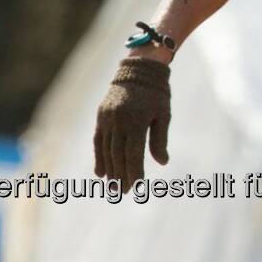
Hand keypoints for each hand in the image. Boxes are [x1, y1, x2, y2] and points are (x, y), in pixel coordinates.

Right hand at [94, 57, 170, 190]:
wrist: (139, 68)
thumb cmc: (157, 93)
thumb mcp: (163, 115)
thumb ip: (159, 140)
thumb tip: (162, 163)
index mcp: (136, 121)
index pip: (133, 153)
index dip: (134, 171)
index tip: (137, 186)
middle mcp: (119, 121)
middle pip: (118, 154)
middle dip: (121, 175)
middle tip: (123, 192)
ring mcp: (107, 118)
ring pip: (106, 149)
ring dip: (109, 169)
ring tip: (112, 186)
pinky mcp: (101, 116)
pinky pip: (98, 140)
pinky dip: (98, 156)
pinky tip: (100, 173)